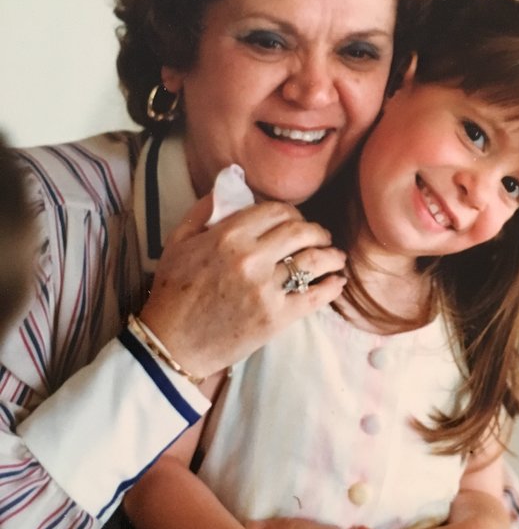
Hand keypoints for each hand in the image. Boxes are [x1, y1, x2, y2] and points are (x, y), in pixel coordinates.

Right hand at [140, 194, 346, 375]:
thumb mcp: (177, 242)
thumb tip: (229, 185)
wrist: (171, 343)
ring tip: (336, 256)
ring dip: (331, 255)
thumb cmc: (172, 292)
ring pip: (313, 260)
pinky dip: (331, 287)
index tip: (295, 221)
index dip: (292, 213)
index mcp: (228, 236)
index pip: (277, 211)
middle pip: (301, 231)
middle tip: (321, 237)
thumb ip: (203, 211)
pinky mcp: (276, 317)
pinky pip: (314, 296)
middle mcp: (250, 258)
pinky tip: (337, 282)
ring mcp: (265, 288)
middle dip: (316, 231)